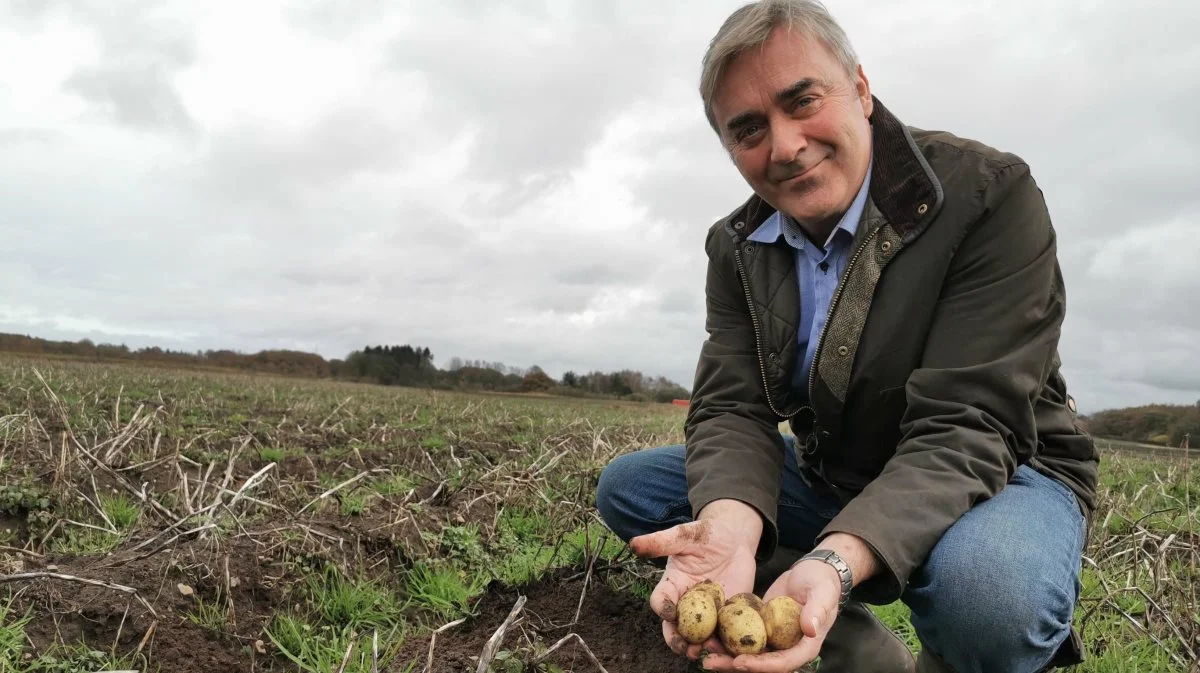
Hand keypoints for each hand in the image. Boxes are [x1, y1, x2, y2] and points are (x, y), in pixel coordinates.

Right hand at [629, 500, 761, 660]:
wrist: (736, 541)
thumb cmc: (708, 535)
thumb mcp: (686, 534)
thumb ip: (662, 541)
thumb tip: (634, 544)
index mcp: (672, 585)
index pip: (660, 600)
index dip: (662, 608)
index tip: (670, 612)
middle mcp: (686, 603)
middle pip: (674, 627)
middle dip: (677, 640)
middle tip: (684, 647)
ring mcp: (707, 612)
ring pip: (698, 635)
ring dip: (700, 646)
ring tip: (708, 650)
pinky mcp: (727, 616)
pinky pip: (723, 633)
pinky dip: (724, 643)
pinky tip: (729, 648)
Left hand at [698, 559, 841, 671]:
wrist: (814, 572)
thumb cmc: (822, 582)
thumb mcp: (821, 593)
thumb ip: (816, 611)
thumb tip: (810, 629)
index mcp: (805, 647)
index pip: (782, 663)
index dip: (760, 665)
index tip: (739, 661)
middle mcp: (787, 648)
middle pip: (760, 665)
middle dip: (733, 665)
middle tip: (709, 662)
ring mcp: (773, 640)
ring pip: (748, 654)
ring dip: (725, 655)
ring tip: (702, 650)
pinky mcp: (761, 629)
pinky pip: (743, 637)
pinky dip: (726, 638)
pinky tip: (707, 633)